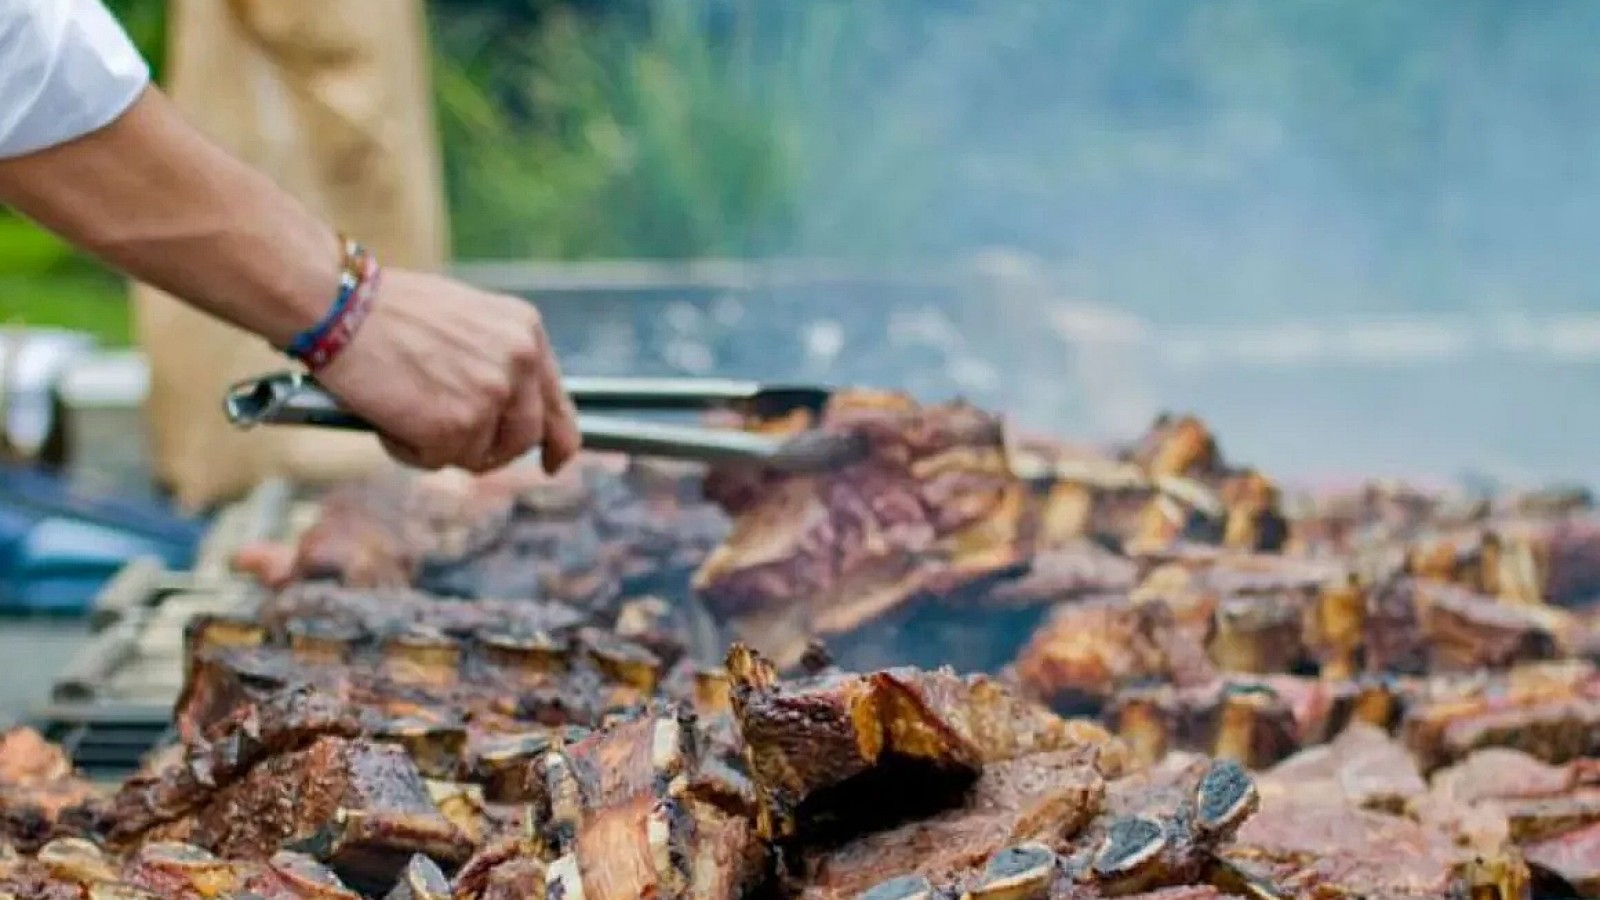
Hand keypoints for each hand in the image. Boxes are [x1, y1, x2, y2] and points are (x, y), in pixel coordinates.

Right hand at [315, 269, 581, 472]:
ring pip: (478, 454)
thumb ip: (494, 360)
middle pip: (523, 438)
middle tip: (449, 442)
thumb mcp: (466, 320)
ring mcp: (491, 396)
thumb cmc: (387, 310)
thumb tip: (502, 413)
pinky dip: (408, 449)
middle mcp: (520, 362)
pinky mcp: (457, 427)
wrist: (341, 306)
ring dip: (441, 446)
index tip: (553, 462)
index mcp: (526, 331)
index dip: (558, 440)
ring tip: (404, 409)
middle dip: (489, 450)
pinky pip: (437, 461)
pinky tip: (388, 415)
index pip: (557, 402)